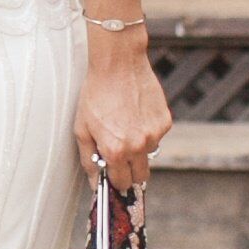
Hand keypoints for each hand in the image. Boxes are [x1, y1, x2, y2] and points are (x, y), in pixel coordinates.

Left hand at [77, 31, 169, 200]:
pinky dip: (148, 130)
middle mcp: (138, 146)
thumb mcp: (82, 129)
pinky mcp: (165, 121)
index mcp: (116, 151)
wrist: (118, 65)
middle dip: (131, 172)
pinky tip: (136, 113)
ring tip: (126, 124)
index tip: (114, 178)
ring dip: (139, 148)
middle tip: (121, 157)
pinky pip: (157, 135)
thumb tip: (95, 182)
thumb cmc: (95, 94)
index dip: (116, 181)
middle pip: (141, 177)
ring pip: (149, 154)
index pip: (122, 183)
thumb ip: (89, 160)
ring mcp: (154, 134)